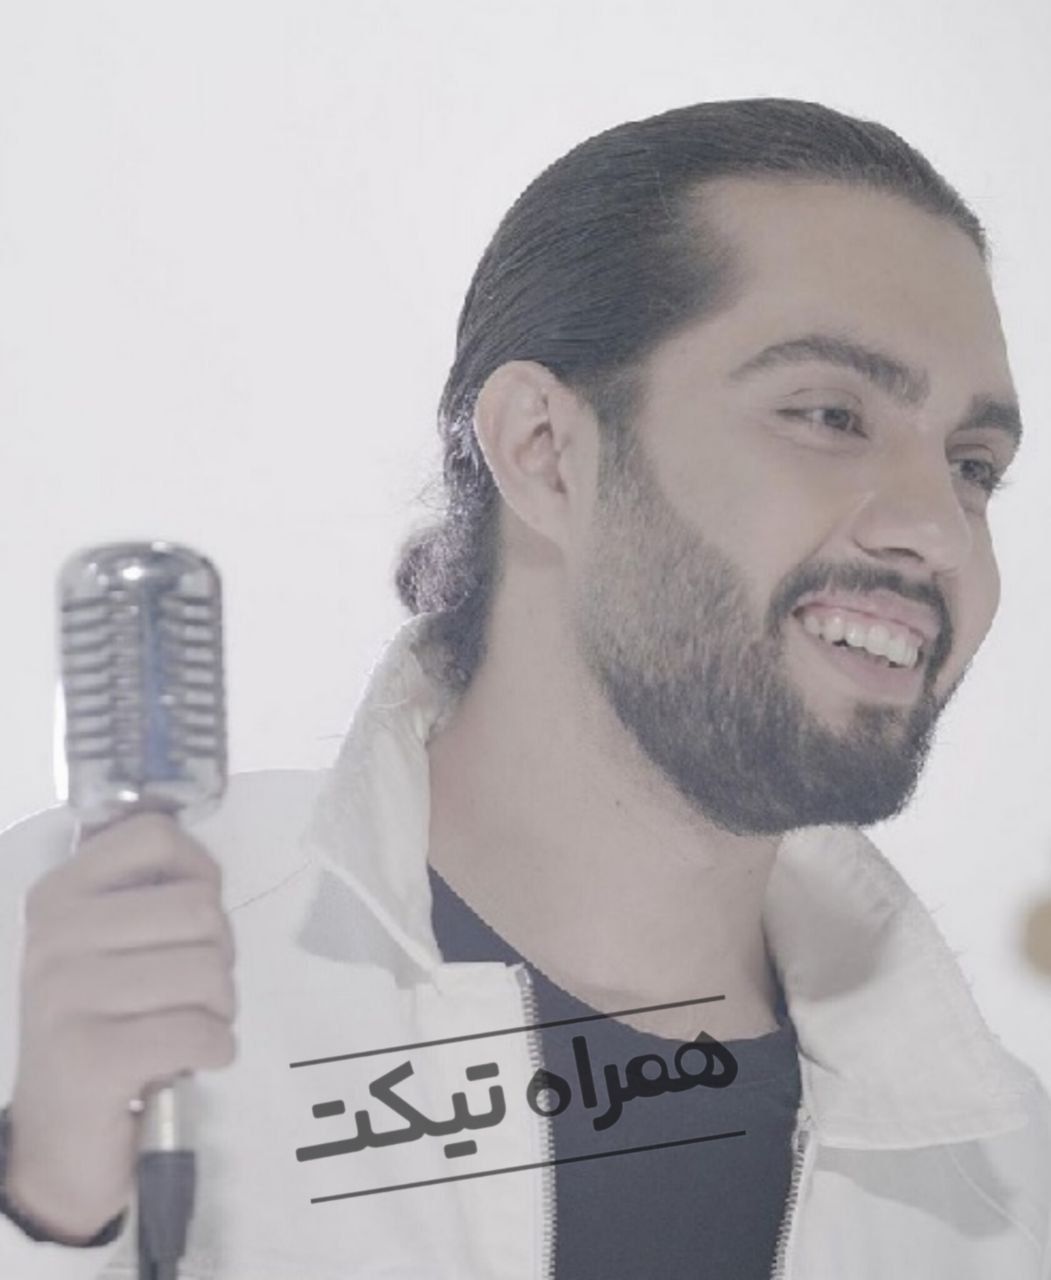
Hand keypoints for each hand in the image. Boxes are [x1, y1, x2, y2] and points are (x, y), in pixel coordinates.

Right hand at [4, 813, 235, 1242]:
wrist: (60, 1143)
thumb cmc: (105, 1026)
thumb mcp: (114, 945)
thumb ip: (153, 895)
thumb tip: (206, 869)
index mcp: (59, 895)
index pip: (155, 835)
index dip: (199, 874)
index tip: (190, 921)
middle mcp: (54, 937)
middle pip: (200, 907)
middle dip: (219, 955)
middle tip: (192, 992)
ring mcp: (66, 997)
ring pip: (208, 969)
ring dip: (219, 1008)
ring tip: (187, 1026)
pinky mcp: (91, 1059)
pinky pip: (199, 1031)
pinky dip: (216, 1049)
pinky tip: (191, 1061)